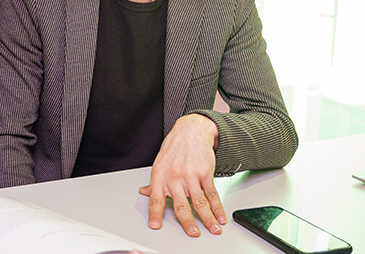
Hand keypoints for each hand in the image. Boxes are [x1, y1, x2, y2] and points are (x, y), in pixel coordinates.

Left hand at [138, 114, 224, 236]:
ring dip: (208, 219)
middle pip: (180, 204)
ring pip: (199, 202)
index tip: (156, 226)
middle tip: (193, 233)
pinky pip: (212, 194)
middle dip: (187, 222)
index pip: (155, 199)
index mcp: (160, 176)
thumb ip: (154, 182)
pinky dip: (217, 207)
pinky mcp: (205, 172)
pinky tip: (220, 215)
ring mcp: (190, 175)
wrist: (191, 131)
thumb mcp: (159, 163)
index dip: (155, 214)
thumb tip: (145, 193)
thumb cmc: (175, 148)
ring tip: (213, 229)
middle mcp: (174, 177)